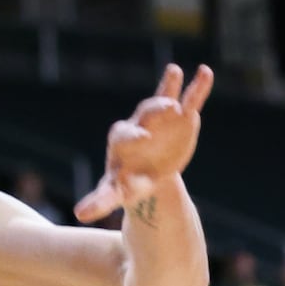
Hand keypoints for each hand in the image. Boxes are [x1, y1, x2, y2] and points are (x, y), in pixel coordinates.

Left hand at [74, 64, 213, 222]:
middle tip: (167, 108)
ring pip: (163, 100)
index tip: (142, 137)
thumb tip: (79, 214)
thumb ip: (100, 200)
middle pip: (145, 114)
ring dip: (169, 89)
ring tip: (174, 72)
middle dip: (154, 111)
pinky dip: (197, 87)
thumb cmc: (128, 181)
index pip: (124, 135)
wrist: (149, 172)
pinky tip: (205, 71)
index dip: (133, 136)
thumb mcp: (115, 192)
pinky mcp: (182, 118)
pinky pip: (189, 99)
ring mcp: (161, 119)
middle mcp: (140, 125)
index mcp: (122, 142)